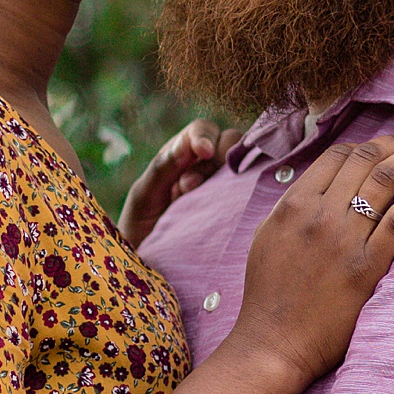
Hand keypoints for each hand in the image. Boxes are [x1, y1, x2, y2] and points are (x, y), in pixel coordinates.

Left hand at [117, 119, 243, 247]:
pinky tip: (231, 209)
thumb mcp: (145, 195)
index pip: (202, 130)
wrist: (148, 263)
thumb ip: (162, 168)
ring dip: (231, 176)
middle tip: (191, 187)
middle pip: (230, 141)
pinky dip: (247, 194)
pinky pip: (252, 192)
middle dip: (219, 157)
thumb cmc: (141, 226)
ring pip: (246, 164)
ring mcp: (224, 185)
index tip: (204, 152)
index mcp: (182, 153)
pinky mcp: (238, 207)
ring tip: (206, 201)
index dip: (206, 136)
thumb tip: (187, 145)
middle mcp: (206, 165)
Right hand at [229, 134, 393, 387]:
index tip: (376, 146)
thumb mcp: (268, 236)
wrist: (275, 341)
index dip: (361, 146)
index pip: (335, 157)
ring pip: (384, 182)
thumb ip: (292, 205)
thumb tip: (320, 182)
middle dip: (388, 145)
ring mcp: (346, 239)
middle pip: (362, 162)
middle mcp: (320, 214)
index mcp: (293, 205)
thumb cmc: (269, 293)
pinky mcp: (369, 264)